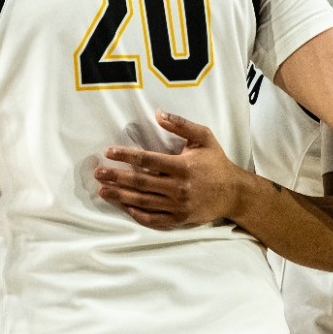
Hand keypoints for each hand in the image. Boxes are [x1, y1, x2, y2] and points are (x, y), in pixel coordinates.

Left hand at [95, 111, 246, 228]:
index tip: (108, 152)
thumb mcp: (204, 137)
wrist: (234, 193)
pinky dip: (137, 215)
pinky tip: (123, 208)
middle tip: (98, 173)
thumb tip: (159, 114)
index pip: (148, 160)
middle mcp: (179, 187)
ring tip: (102, 191)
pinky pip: (154, 219)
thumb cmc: (216, 162)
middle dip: (117, 178)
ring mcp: (178, 205)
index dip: (126, 156)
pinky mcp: (179, 219)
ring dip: (121, 197)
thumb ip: (182, 125)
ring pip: (144, 202)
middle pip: (141, 183)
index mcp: (183, 166)